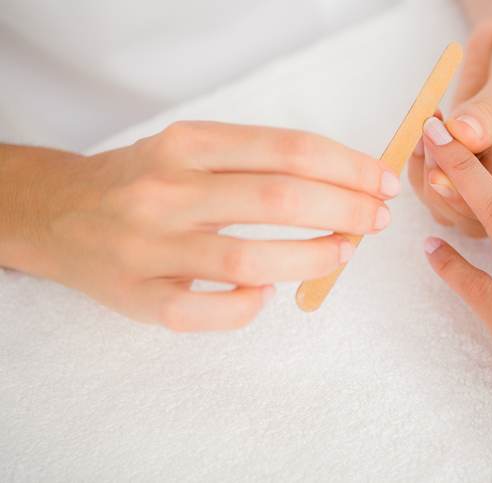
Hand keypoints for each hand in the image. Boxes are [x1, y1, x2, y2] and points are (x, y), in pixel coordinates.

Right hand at [0, 122, 399, 330]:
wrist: (57, 213)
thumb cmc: (142, 180)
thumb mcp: (190, 148)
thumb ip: (255, 161)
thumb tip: (341, 184)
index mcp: (186, 144)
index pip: (287, 150)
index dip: (346, 167)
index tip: (380, 181)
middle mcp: (167, 190)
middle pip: (279, 199)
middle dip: (345, 209)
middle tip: (376, 219)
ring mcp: (149, 247)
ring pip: (248, 261)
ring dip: (312, 258)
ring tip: (343, 252)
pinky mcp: (138, 298)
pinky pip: (206, 313)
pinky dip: (249, 307)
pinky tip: (268, 295)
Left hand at [409, 0, 491, 235]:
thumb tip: (460, 134)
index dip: (481, 200)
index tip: (445, 170)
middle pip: (479, 220)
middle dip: (447, 187)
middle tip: (430, 141)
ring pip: (450, 208)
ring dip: (428, 175)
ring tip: (426, 129)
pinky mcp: (464, 167)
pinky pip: (435, 184)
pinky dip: (422, 161)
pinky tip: (423, 128)